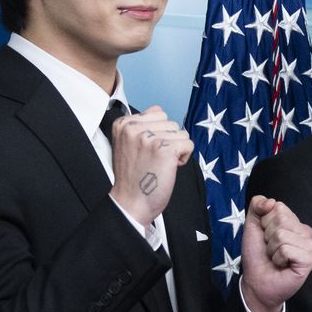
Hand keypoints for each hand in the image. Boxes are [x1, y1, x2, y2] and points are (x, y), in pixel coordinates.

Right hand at [109, 104, 192, 225]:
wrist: (131, 202)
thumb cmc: (134, 176)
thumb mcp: (128, 143)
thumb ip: (141, 125)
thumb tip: (159, 109)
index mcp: (123, 123)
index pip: (158, 113)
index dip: (160, 133)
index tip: (148, 150)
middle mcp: (133, 127)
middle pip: (171, 123)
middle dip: (169, 141)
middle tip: (154, 160)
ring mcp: (148, 137)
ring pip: (182, 133)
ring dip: (177, 150)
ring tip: (160, 164)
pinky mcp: (163, 149)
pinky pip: (188, 144)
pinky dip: (184, 158)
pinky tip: (169, 168)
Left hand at [239, 195, 311, 311]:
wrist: (257, 282)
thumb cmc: (257, 256)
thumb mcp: (252, 226)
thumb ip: (257, 206)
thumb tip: (271, 201)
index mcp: (295, 223)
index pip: (279, 207)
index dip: (265, 223)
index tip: (266, 237)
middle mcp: (306, 233)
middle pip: (281, 220)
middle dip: (268, 236)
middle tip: (271, 249)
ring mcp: (310, 247)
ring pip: (282, 235)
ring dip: (272, 249)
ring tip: (276, 258)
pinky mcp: (310, 260)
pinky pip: (287, 249)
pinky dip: (278, 258)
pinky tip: (282, 265)